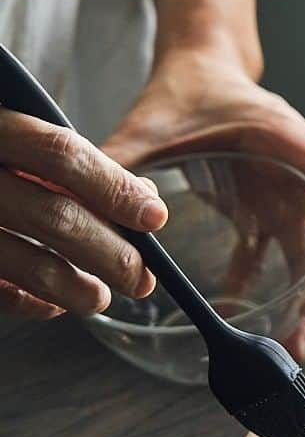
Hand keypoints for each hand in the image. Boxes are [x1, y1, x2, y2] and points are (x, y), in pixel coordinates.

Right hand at [0, 113, 167, 317]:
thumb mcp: (17, 132)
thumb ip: (75, 163)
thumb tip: (144, 201)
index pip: (62, 156)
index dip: (114, 189)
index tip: (155, 217)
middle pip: (54, 216)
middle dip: (111, 253)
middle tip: (141, 277)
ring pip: (24, 262)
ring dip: (74, 288)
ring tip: (100, 297)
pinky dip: (28, 301)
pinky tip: (53, 304)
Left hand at [102, 51, 304, 358]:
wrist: (201, 72)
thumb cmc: (189, 90)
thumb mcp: (151, 122)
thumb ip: (120, 160)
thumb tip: (78, 199)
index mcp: (286, 137)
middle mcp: (302, 167)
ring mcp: (294, 190)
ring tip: (297, 338)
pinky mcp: (276, 208)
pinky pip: (288, 252)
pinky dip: (280, 285)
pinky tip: (251, 314)